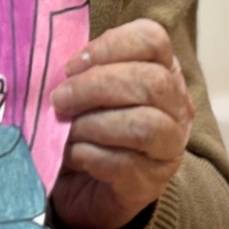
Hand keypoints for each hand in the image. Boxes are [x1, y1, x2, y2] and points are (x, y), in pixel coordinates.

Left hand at [48, 18, 194, 228]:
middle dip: (96, 86)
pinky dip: (89, 155)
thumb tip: (52, 64)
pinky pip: (124, 163)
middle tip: (59, 99)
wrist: (83, 188)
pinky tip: (72, 154)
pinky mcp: (151, 183)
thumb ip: (78, 72)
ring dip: (93, 123)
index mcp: (161, 70)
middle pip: (151, 82)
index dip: (112, 45)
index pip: (153, 40)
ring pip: (144, 125)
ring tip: (66, 129)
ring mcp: (169, 147)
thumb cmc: (85, 127)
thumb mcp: (82, 91)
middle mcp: (176, 106)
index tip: (72, 64)